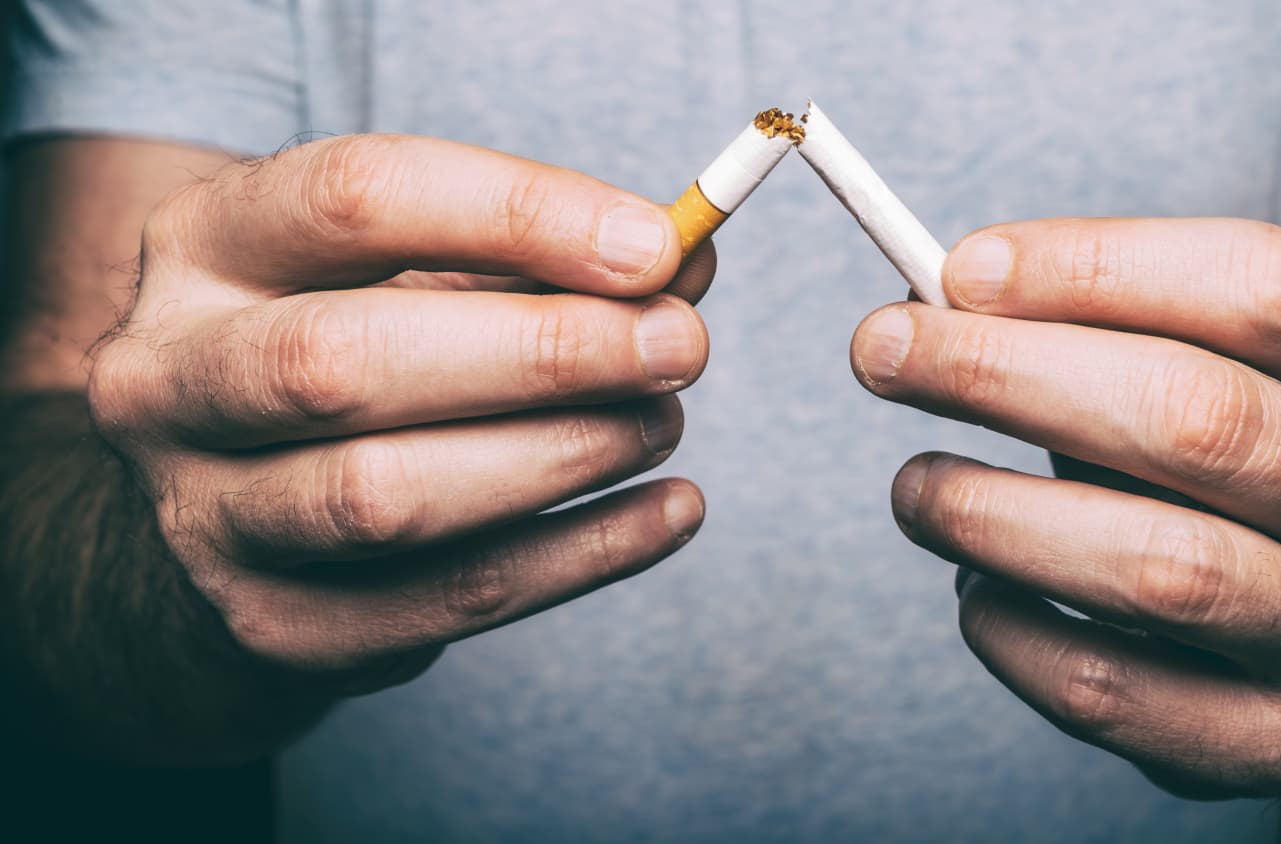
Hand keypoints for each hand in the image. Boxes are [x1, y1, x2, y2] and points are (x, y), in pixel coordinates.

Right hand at [89, 134, 710, 689]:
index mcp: (206, 246)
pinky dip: (584, 555)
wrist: (236, 510)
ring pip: (386, 496)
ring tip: (662, 422)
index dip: (520, 213)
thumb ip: (541, 260)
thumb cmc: (358, 356)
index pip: (354, 199)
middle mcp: (168, 380)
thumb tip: (686, 260)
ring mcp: (205, 516)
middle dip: (544, 352)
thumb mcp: (424, 277)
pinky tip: (670, 511)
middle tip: (680, 345)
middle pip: (345, 361)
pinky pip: (449, 596)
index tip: (657, 246)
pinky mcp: (275, 624)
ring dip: (562, 454)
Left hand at [850, 218, 1280, 795]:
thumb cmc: (1237, 470)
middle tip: (883, 352)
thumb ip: (1097, 330)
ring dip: (995, 516)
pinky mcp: (1273, 738)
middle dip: (1010, 375)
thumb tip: (928, 311)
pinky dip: (1009, 632)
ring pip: (1159, 569)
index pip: (1264, 287)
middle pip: (1199, 418)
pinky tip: (974, 591)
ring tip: (914, 489)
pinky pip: (1109, 692)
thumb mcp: (1214, 369)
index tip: (962, 268)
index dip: (1099, 266)